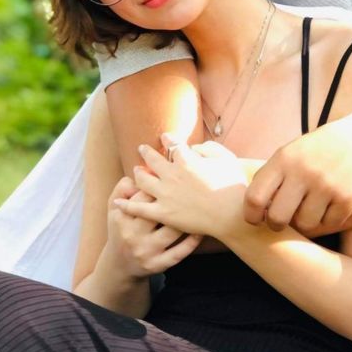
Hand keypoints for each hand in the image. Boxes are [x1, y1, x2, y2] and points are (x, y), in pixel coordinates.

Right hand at [106, 175, 201, 278]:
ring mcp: (146, 251)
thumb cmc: (122, 228)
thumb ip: (123, 187)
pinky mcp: (157, 265)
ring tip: (200, 207)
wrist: (119, 265)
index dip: (159, 183)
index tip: (173, 175)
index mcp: (121, 217)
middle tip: (191, 189)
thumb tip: (139, 172)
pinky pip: (179, 252)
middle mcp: (133, 234)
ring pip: (172, 232)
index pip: (142, 195)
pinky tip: (200, 231)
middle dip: (176, 200)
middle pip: (157, 212)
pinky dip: (192, 241)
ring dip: (188, 219)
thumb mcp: (114, 208)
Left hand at [121, 136, 247, 237]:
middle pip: (153, 160)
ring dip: (137, 174)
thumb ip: (209, 148)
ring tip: (135, 171)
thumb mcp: (226, 159)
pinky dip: (127, 203)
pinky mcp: (163, 213)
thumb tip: (195, 148)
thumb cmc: (233, 186)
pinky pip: (139, 207)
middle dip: (146, 152)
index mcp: (187, 160)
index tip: (164, 137)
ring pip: (143, 181)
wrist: (230, 214)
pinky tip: (119, 201)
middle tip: (141, 148)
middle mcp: (172, 174)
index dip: (167, 140)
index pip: (172, 145)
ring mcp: (165, 194)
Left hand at [244, 130, 351, 232]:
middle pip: (277, 218)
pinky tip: (328, 205)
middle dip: (276, 224)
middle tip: (280, 221)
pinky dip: (326, 219)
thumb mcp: (292, 152)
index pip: (255, 197)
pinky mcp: (348, 199)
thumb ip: (272, 176)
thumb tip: (253, 210)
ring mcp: (327, 186)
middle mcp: (304, 172)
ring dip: (304, 221)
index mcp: (284, 159)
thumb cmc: (319, 149)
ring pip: (304, 224)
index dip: (250, 214)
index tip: (254, 219)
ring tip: (307, 208)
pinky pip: (328, 224)